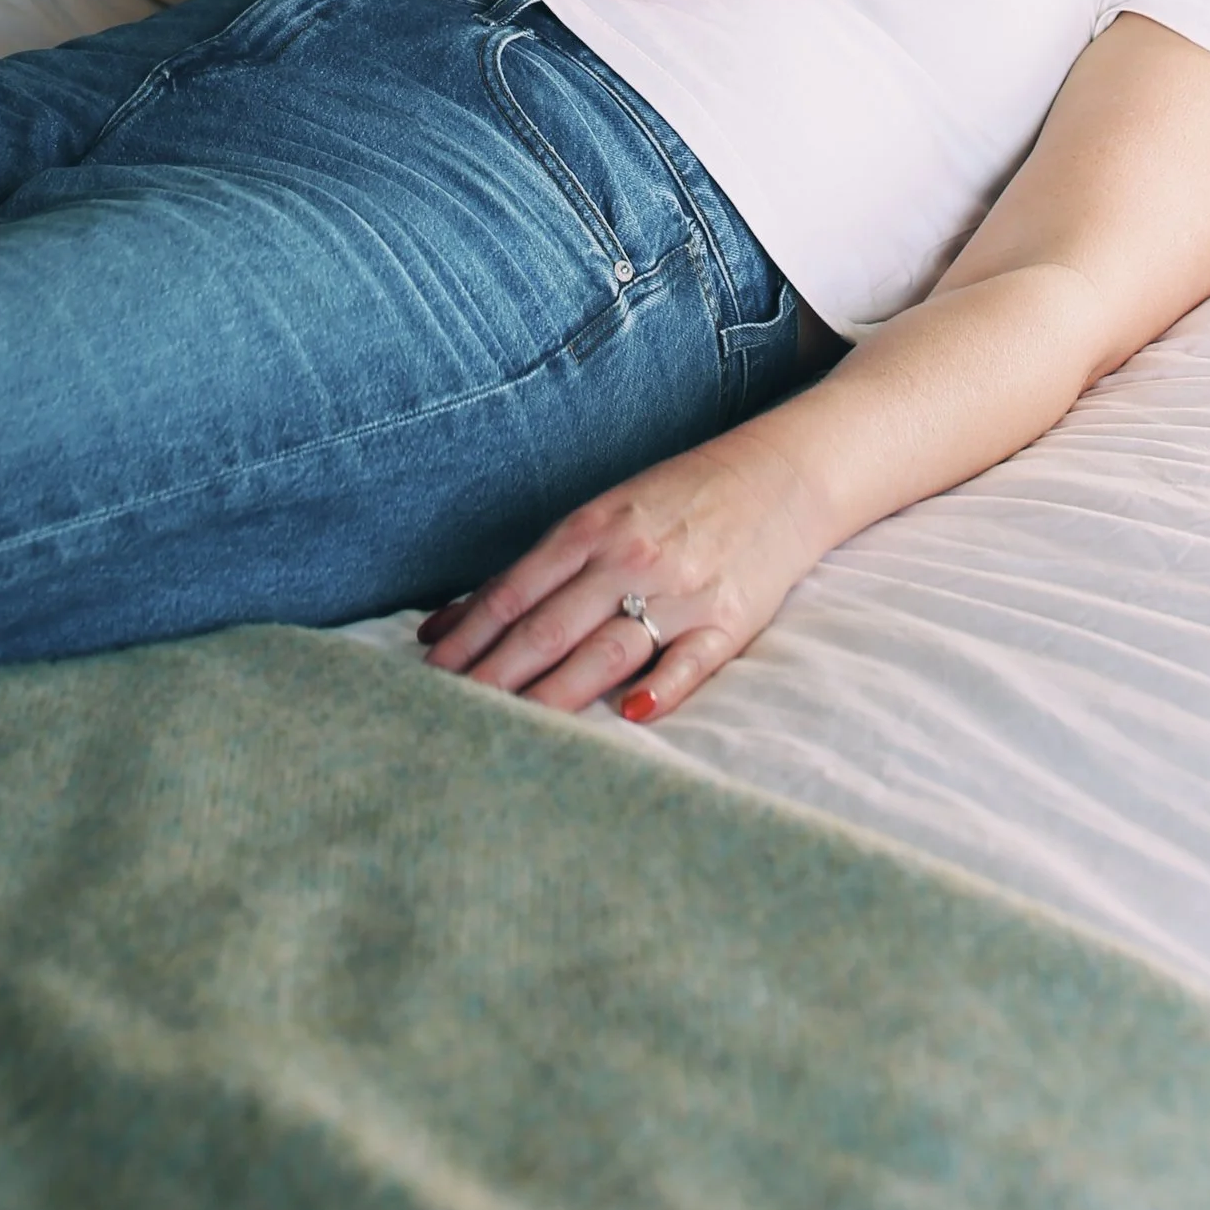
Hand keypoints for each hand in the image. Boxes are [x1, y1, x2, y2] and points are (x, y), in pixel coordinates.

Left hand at [417, 426, 828, 723]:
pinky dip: (661, 687)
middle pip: (550, 626)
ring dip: (556, 694)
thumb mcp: (602, 516)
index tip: (430, 674)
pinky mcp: (729, 619)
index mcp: (593, 527)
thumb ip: (534, 571)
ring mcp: (680, 590)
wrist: (780, 475)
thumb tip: (448, 622)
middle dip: (496, 675)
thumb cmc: (676, 500)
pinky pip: (690, 660)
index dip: (471, 635)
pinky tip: (629, 715)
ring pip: (608, 649)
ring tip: (513, 733)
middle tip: (451, 715)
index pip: (516, 591)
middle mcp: (630, 557)